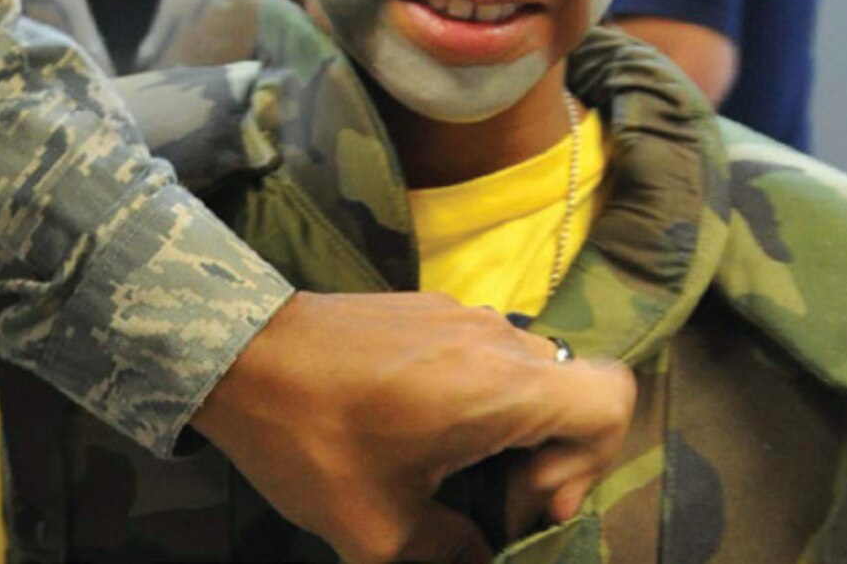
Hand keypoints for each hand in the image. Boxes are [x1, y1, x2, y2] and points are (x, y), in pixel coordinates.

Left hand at [190, 291, 635, 562]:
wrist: (233, 353)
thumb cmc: (309, 441)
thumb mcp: (379, 529)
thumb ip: (451, 553)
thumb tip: (480, 558)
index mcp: (500, 385)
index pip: (612, 398)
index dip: (592, 462)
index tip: (522, 498)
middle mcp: (494, 339)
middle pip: (572, 394)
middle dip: (547, 457)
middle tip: (485, 500)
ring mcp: (459, 315)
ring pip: (527, 375)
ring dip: (509, 428)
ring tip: (448, 471)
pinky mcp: (424, 308)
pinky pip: (482, 356)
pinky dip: (474, 399)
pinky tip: (414, 433)